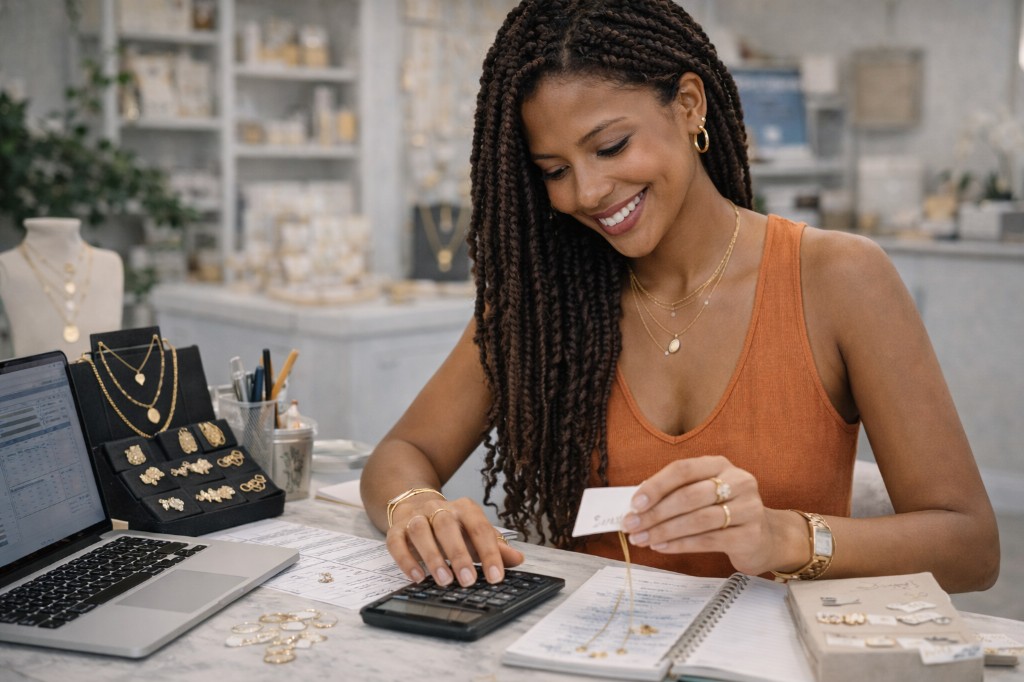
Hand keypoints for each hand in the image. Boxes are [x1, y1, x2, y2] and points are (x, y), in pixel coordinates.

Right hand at [385, 496, 524, 587]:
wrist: (415, 504)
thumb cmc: (452, 526)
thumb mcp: (475, 534)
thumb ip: (495, 547)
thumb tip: (518, 560)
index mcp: (464, 509)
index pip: (480, 528)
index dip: (489, 553)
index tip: (496, 577)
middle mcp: (439, 508)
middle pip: (447, 526)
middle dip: (458, 554)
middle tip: (468, 580)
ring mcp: (416, 517)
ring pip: (421, 531)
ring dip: (432, 556)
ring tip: (443, 580)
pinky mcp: (396, 529)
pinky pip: (397, 542)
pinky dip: (406, 560)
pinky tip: (417, 577)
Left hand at [622, 455, 782, 574]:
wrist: (766, 537)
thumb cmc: (724, 511)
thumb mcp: (704, 493)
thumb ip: (675, 494)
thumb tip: (636, 507)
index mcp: (720, 464)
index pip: (683, 469)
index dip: (656, 486)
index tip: (634, 503)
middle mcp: (738, 481)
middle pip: (689, 496)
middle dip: (655, 513)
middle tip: (632, 526)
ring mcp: (748, 508)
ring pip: (697, 520)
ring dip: (664, 531)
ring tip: (642, 539)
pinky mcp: (750, 535)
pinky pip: (708, 540)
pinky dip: (680, 544)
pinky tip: (662, 547)